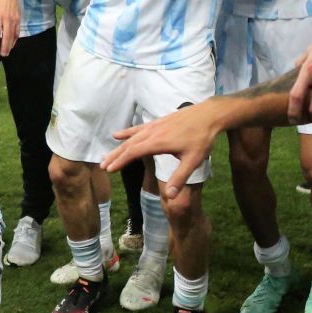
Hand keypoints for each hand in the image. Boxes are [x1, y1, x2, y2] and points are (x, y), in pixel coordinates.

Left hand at [0, 0, 19, 56]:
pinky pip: (18, 31)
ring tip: (7, 52)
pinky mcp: (19, 20)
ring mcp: (14, 20)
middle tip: (3, 54)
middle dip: (5, 45)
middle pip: (7, 34)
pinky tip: (12, 44)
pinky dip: (15, 39)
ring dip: (10, 44)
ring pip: (13, 34)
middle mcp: (8, 19)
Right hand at [103, 103, 221, 198]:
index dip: (120, 161)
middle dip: (115, 156)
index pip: (134, 152)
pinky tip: (117, 135)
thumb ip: (180, 178)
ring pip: (131, 137)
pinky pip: (137, 128)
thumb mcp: (193, 161)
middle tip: (103, 166)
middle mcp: (152, 133)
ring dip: (118, 147)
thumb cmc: (202, 139)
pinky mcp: (157, 122)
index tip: (109, 170)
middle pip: (129, 145)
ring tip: (106, 155)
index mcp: (158, 143)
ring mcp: (153, 126)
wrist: (208, 115)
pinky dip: (126, 132)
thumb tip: (170, 197)